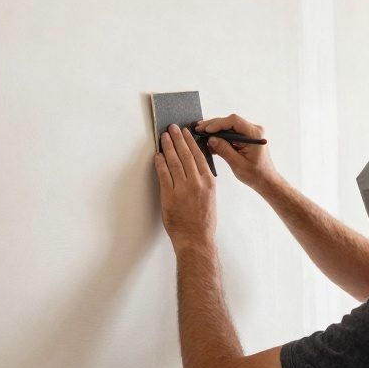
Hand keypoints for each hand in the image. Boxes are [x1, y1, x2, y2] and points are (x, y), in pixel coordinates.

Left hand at [153, 124, 215, 248]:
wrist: (196, 239)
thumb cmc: (204, 222)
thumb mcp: (210, 197)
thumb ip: (203, 181)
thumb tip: (195, 167)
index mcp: (208, 182)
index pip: (198, 155)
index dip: (191, 142)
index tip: (186, 132)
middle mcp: (197, 182)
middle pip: (186, 154)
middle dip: (178, 139)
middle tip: (172, 128)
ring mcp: (183, 189)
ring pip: (174, 162)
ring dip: (168, 147)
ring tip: (164, 137)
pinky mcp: (170, 196)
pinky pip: (163, 175)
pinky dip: (160, 163)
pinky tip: (157, 156)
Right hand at [194, 114, 279, 192]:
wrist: (266, 180)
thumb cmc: (255, 175)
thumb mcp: (237, 164)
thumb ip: (224, 150)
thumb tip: (211, 139)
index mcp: (254, 134)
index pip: (234, 121)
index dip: (218, 124)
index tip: (206, 129)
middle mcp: (253, 130)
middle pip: (230, 122)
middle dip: (214, 125)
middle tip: (199, 129)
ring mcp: (250, 133)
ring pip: (229, 127)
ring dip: (215, 131)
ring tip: (201, 133)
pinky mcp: (246, 138)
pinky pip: (231, 133)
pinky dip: (220, 137)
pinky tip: (209, 141)